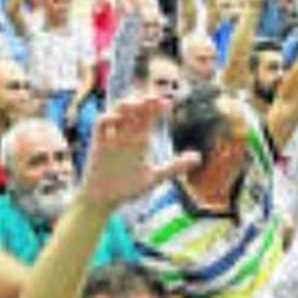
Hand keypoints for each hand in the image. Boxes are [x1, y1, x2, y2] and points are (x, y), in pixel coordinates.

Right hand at [80, 95, 200, 210]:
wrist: (105, 200)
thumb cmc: (127, 188)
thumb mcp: (155, 177)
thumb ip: (175, 167)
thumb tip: (198, 157)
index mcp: (140, 141)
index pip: (149, 118)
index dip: (157, 108)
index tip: (169, 103)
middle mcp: (126, 135)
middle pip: (135, 111)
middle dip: (144, 102)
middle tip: (156, 98)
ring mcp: (112, 138)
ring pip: (118, 112)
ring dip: (127, 105)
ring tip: (139, 103)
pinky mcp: (98, 144)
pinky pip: (100, 124)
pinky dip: (108, 118)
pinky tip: (118, 118)